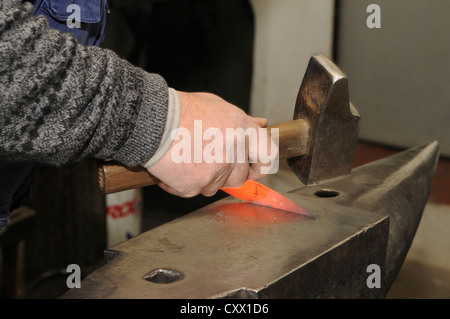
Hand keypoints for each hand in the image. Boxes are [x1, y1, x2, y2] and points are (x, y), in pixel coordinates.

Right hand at [146, 91, 277, 197]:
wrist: (151, 121)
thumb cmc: (181, 111)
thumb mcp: (216, 106)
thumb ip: (242, 121)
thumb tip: (261, 125)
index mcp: (242, 130)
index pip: (268, 156)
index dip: (261, 165)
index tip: (254, 168)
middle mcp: (233, 151)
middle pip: (239, 177)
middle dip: (226, 173)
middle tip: (207, 159)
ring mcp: (215, 171)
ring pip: (215, 186)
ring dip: (204, 178)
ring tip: (187, 157)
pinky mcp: (196, 185)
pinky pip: (194, 191)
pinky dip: (184, 183)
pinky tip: (175, 166)